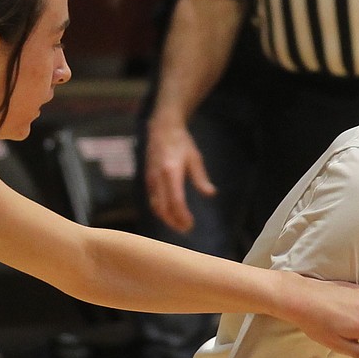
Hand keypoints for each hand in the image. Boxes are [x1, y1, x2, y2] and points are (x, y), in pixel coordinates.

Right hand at [145, 116, 214, 232]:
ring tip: (179, 225)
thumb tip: (211, 194)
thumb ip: (201, 178)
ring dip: (167, 219)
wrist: (162, 128)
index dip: (182, 216)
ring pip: (155, 206)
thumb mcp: (195, 158)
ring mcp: (150, 179)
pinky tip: (170, 214)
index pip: (176, 201)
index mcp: (171, 172)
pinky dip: (161, 211)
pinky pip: (153, 200)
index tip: (191, 224)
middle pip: (163, 208)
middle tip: (186, 229)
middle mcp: (158, 178)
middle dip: (174, 222)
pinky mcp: (148, 179)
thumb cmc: (181, 142)